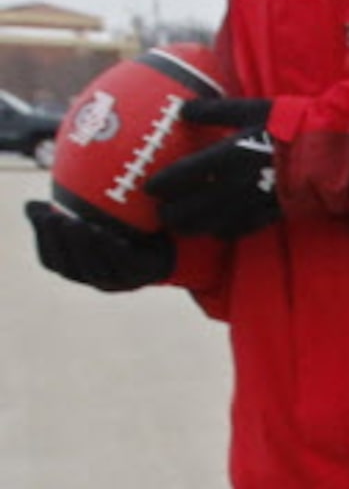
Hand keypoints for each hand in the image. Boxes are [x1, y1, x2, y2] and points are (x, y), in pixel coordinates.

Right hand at [25, 200, 173, 292]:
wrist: (175, 238)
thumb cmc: (129, 227)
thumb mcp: (94, 219)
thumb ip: (65, 214)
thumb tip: (32, 206)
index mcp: (81, 268)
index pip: (53, 261)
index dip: (44, 241)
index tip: (40, 216)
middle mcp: (98, 279)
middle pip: (71, 267)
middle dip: (60, 242)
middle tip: (55, 216)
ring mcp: (121, 282)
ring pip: (95, 269)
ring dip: (83, 245)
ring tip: (75, 222)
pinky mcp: (142, 276)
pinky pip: (123, 265)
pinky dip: (111, 249)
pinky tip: (103, 231)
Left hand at [148, 96, 280, 239]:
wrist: (332, 152)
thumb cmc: (291, 125)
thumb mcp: (253, 109)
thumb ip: (215, 110)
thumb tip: (183, 107)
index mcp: (228, 155)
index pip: (184, 174)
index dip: (163, 184)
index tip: (149, 187)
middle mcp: (236, 183)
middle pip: (192, 206)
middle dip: (172, 213)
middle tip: (160, 213)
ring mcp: (253, 202)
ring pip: (212, 223)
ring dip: (192, 227)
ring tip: (180, 227)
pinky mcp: (270, 213)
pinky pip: (240, 230)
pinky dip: (222, 232)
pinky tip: (215, 231)